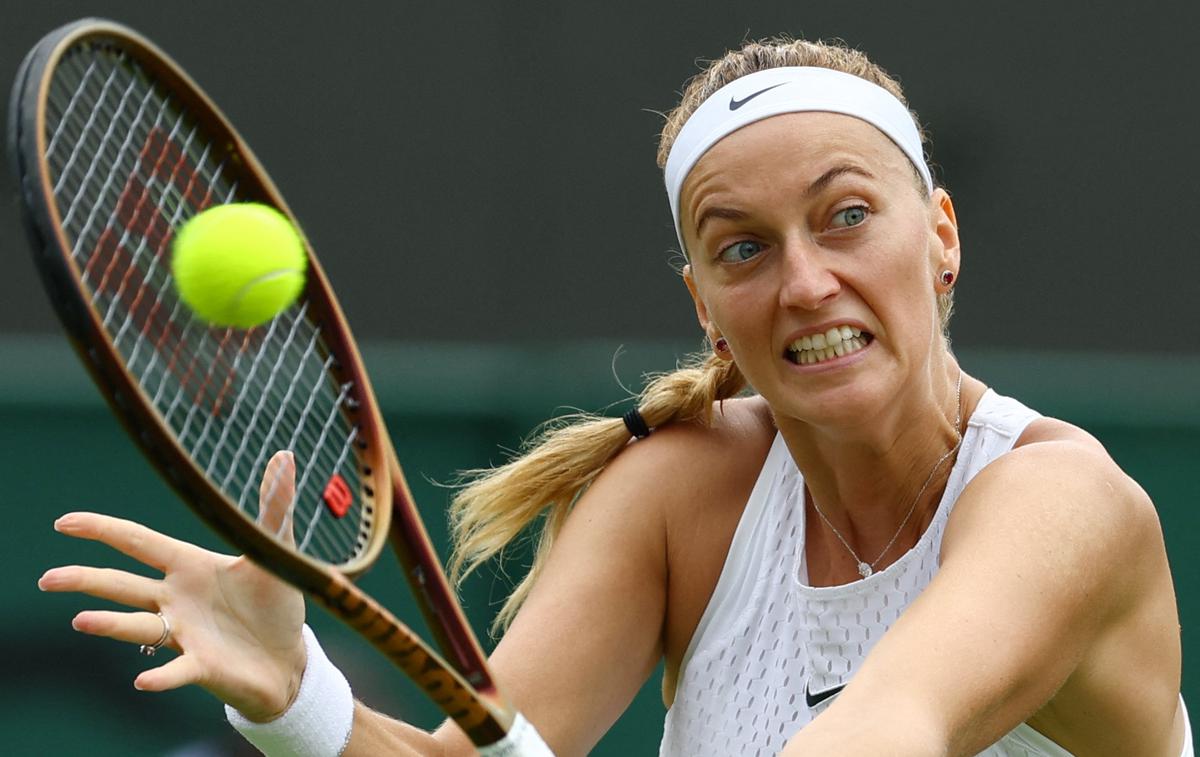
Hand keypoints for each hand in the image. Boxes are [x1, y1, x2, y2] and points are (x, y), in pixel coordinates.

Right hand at [38, 451, 307, 721]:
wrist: (288, 658)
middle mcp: (177, 599)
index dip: (103, 530)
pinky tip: (143, 681)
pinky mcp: (201, 666)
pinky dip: (159, 675)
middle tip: (47, 578)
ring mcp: (184, 634)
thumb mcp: (275, 553)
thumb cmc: (274, 605)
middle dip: (85, 579)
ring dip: (110, 624)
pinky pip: (175, 670)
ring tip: (81, 620)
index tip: (65, 523)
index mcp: (190, 567)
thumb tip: (284, 456)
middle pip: (122, 586)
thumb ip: (273, 508)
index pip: (138, 543)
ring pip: (137, 626)